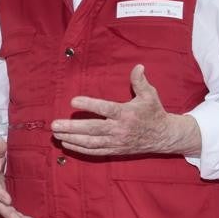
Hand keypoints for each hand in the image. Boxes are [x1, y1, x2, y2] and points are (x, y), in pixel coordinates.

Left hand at [51, 64, 198, 155]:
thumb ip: (140, 81)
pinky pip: (95, 151)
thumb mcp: (149, 95)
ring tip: (56, 133)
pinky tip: (66, 144)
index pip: (105, 109)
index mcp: (126, 113)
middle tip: (55, 124)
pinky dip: (80, 149)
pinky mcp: (115, 150)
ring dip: (72, 138)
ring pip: (91, 142)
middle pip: (93, 129)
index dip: (89, 105)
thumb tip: (138, 66)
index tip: (73, 101)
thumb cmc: (154, 112)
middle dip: (72, 127)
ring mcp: (116, 142)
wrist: (164, 136)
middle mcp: (120, 129)